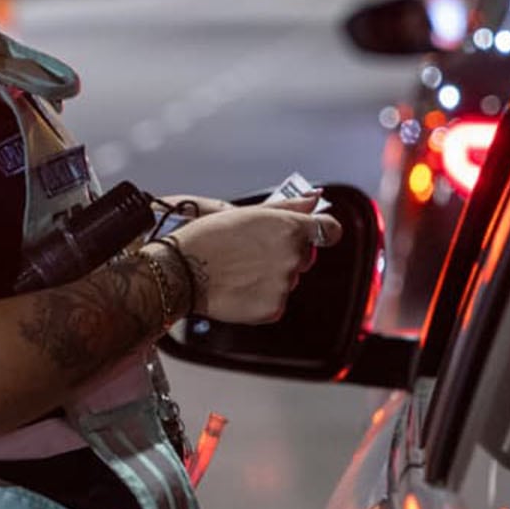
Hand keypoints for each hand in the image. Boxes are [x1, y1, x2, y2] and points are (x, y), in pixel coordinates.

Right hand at [165, 196, 341, 324]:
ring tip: (240, 270)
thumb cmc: (205, 239)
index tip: (314, 233)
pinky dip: (260, 297)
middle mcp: (292, 256)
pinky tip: (239, 287)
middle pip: (304, 256)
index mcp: (289, 227)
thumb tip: (312, 200)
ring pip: (288, 280)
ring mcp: (284, 284)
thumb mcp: (246, 212)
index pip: (329, 229)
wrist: (180, 272)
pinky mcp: (273, 308)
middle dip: (285, 254)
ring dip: (271, 276)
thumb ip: (287, 207)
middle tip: (253, 252)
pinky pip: (275, 302)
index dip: (321, 231)